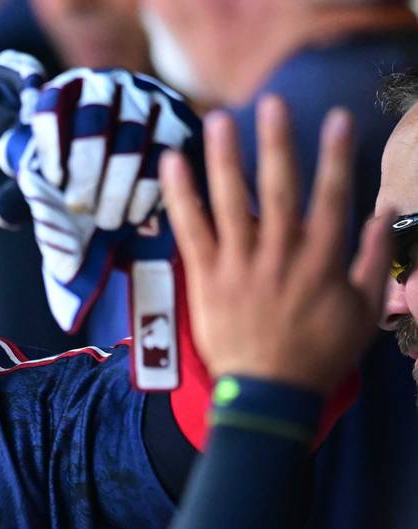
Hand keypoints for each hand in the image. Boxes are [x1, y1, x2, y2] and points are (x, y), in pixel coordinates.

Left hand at [0, 50, 199, 331]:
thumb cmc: (80, 170)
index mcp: (65, 90)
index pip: (50, 106)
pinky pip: (163, 153)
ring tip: (107, 221)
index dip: (49, 143)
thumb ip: (24, 189)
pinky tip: (134, 215)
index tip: (52, 179)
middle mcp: (105, 85)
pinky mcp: (177, 118)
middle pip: (94, 121)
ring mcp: (145, 97)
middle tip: (78, 208)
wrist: (140, 162)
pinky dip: (147, 188)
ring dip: (117, 186)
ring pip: (131, 140)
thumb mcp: (49, 175)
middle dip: (86, 170)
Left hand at [160, 96, 391, 392]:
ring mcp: (240, 266)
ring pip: (231, 203)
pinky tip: (172, 164)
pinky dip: (180, 197)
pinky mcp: (206, 278)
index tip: (340, 119)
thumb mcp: (363, 310)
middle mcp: (280, 256)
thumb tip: (385, 210)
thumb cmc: (320, 354)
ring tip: (219, 120)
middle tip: (273, 103)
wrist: (269, 395)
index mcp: (321, 261)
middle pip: (280, 190)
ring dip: (225, 158)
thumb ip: (371, 257)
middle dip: (277, 144)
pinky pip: (190, 230)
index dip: (336, 156)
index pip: (332, 197)